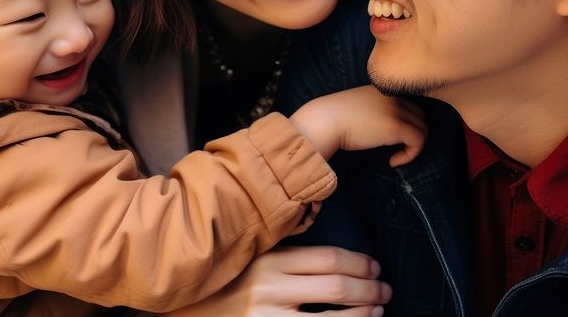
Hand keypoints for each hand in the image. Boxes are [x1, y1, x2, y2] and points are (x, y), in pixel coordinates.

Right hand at [161, 246, 390, 315]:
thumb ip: (287, 257)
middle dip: (370, 289)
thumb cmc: (224, 284)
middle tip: (386, 290)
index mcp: (268, 259)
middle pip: (337, 285)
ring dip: (362, 316)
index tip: (375, 267)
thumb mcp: (253, 260)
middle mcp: (268, 288)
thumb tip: (341, 262)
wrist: (181, 311)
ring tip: (376, 311)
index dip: (361, 264)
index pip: (330, 258)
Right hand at [289, 86, 426, 166]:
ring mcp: (396, 110)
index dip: (407, 122)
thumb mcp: (355, 106)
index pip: (410, 103)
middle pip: (420, 115)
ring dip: (413, 146)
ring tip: (394, 157)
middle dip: (413, 134)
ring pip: (423, 128)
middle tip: (397, 148)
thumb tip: (374, 128)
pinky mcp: (395, 126)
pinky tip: (393, 161)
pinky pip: (419, 140)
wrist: (324, 120)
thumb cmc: (332, 118)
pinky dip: (410, 155)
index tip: (392, 138)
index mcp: (383, 89)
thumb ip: (370, 110)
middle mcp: (393, 96)